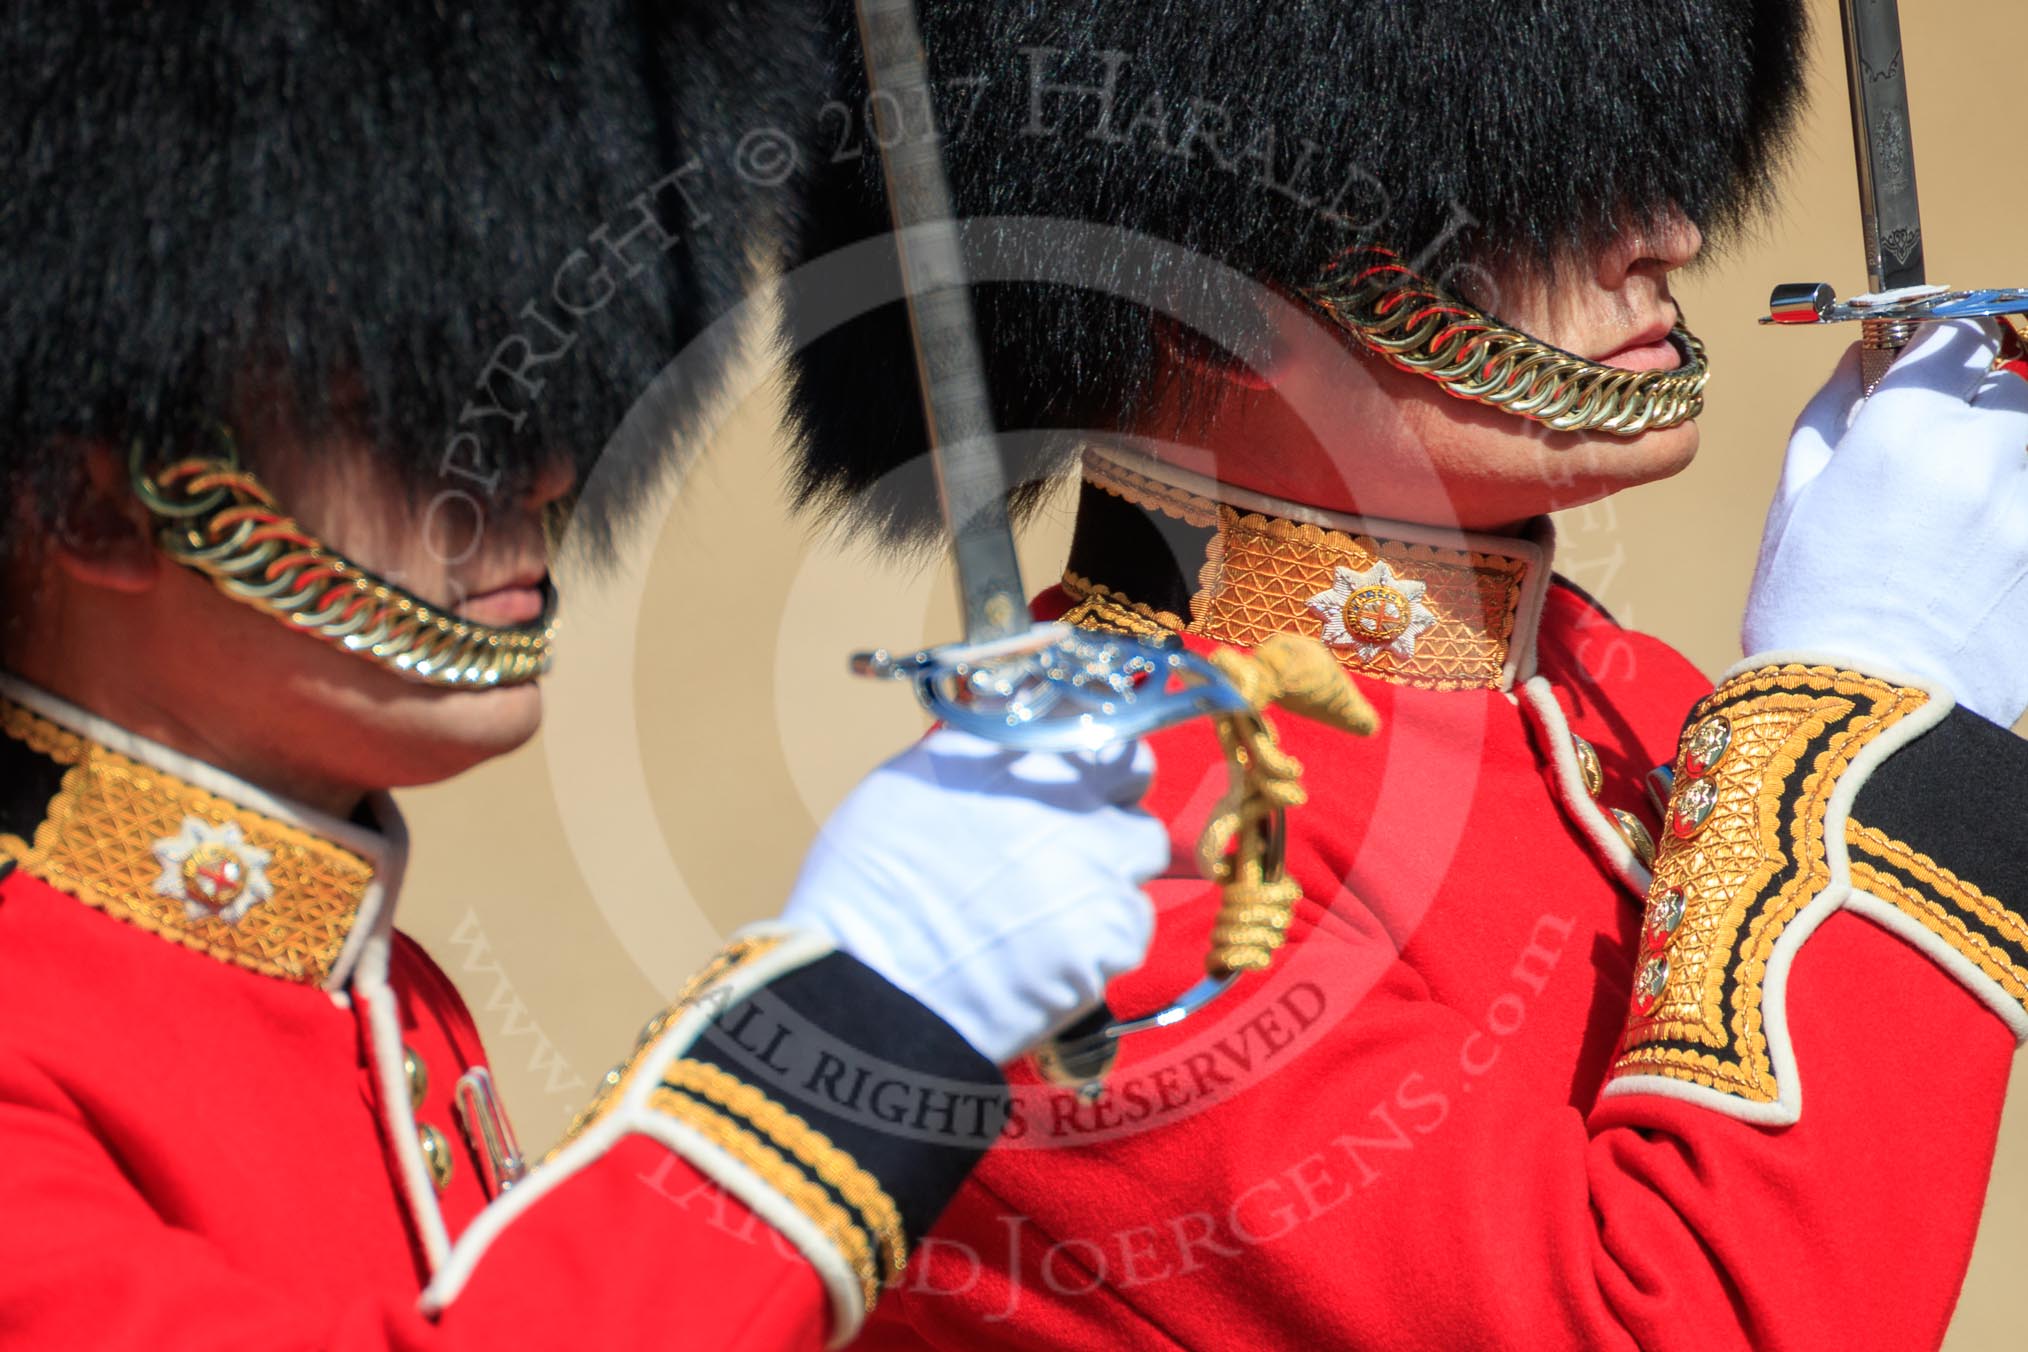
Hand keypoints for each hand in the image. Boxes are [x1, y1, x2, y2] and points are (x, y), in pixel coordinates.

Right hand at [780, 729, 1166, 1063]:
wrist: (872, 988)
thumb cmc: (867, 889)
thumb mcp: (907, 782)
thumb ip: (977, 753)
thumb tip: (1010, 743)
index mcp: (1016, 751)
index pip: (1093, 717)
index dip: (1088, 744)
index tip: (1078, 766)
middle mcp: (1070, 795)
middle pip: (1135, 775)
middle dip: (1112, 795)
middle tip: (1076, 832)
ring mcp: (1100, 864)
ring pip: (1140, 850)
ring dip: (1110, 865)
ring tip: (1056, 901)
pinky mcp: (1113, 934)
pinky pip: (1131, 924)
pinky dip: (1102, 936)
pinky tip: (1053, 952)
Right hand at [1743, 319, 2027, 724]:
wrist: (1862, 720)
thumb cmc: (1809, 615)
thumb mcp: (1792, 503)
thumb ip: (1829, 415)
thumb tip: (1856, 364)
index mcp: (1904, 429)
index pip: (1958, 337)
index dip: (1945, 348)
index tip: (1933, 365)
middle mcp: (1981, 455)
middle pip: (2013, 389)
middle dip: (1982, 410)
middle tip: (1942, 457)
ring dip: (2003, 469)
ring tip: (1960, 523)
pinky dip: (2010, 525)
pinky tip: (1976, 567)